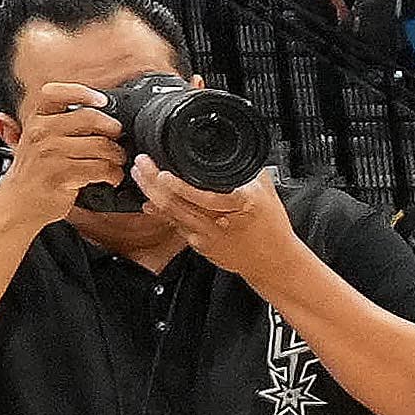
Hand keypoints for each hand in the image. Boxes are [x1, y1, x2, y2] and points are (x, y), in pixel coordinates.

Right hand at [0, 84, 139, 230]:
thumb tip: (96, 109)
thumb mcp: (37, 140)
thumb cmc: (34, 172)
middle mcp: (40, 133)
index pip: (55, 93)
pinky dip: (114, 174)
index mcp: (36, 119)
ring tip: (117, 161)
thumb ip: (59, 123)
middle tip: (118, 137)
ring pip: (100, 145)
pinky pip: (100, 169)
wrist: (17, 203)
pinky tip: (112, 177)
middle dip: (112, 128)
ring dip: (117, 155)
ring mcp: (50, 154)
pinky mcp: (61, 176)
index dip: (82, 92)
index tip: (102, 100)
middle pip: (89, 118)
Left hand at [157, 159, 317, 286]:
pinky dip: (161, 213)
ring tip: (140, 176)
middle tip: (142, 164)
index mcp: (239, 204)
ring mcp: (207, 236)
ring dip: (151, 194)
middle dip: (153, 182)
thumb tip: (238, 151)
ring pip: (171, 214)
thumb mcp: (268, 193)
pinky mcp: (201, 246)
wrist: (273, 263)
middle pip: (178, 202)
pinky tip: (150, 203)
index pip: (203, 195)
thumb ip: (250, 172)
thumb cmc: (272, 229)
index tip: (162, 171)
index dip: (178, 185)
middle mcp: (220, 221)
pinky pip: (176, 227)